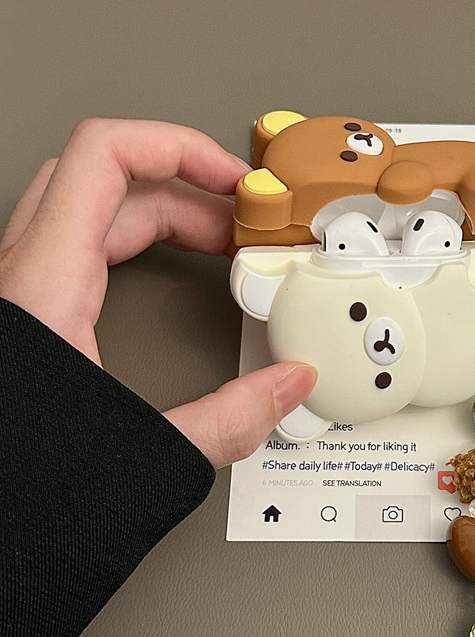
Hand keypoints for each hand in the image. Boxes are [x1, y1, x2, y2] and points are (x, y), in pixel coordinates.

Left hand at [0, 118, 315, 467]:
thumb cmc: (18, 489)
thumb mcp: (140, 453)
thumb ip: (228, 420)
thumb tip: (287, 386)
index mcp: (43, 286)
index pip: (105, 155)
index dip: (179, 147)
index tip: (235, 180)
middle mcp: (26, 276)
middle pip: (113, 182)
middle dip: (191, 191)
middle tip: (244, 224)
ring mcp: (25, 293)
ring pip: (98, 211)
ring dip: (168, 215)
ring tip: (223, 246)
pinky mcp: (35, 316)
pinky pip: (90, 247)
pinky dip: (142, 243)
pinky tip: (177, 274)